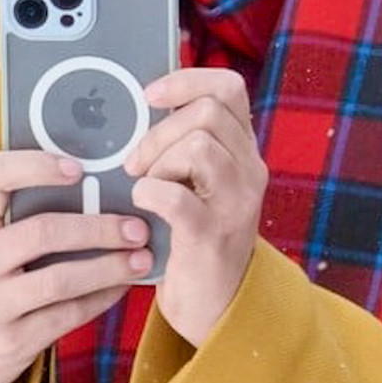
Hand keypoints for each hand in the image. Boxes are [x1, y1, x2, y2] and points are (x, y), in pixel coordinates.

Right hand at [0, 149, 152, 382]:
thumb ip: (18, 214)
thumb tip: (92, 184)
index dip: (35, 165)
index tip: (78, 168)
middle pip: (41, 232)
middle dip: (97, 227)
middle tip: (136, 227)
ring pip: (60, 279)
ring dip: (109, 267)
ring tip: (141, 259)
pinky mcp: (12, 341)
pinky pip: (67, 315)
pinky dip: (102, 298)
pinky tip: (122, 286)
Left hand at [125, 68, 265, 346]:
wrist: (213, 302)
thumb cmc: (190, 233)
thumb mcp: (195, 179)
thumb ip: (179, 142)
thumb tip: (132, 105)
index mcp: (241, 148)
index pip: (228, 87)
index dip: (186, 80)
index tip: (149, 95)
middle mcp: (249, 170)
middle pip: (207, 113)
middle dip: (159, 132)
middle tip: (137, 162)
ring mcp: (236, 203)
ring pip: (197, 146)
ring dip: (157, 162)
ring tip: (145, 185)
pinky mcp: (213, 235)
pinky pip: (176, 196)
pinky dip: (150, 193)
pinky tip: (142, 205)